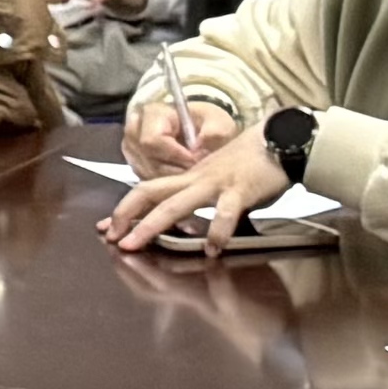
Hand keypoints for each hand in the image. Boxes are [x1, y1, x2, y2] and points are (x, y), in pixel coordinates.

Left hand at [106, 134, 293, 253]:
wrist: (281, 139)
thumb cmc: (250, 161)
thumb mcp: (216, 177)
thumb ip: (198, 194)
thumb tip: (182, 217)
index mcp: (189, 177)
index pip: (148, 191)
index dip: (125, 208)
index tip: (106, 226)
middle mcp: (196, 179)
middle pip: (152, 195)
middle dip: (127, 217)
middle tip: (112, 239)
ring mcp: (216, 184)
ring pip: (176, 204)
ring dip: (152, 224)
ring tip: (137, 244)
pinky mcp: (240, 190)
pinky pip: (226, 212)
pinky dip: (217, 231)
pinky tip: (212, 249)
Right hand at [124, 94, 236, 176]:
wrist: (199, 130)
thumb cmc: (207, 124)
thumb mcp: (219, 122)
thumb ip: (214, 131)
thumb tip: (199, 146)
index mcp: (152, 113)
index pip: (152, 140)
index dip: (175, 155)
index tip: (197, 160)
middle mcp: (135, 130)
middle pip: (149, 160)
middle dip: (176, 169)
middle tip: (197, 171)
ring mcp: (131, 148)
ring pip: (147, 173)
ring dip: (171, 178)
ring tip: (191, 173)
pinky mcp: (134, 164)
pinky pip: (146, 180)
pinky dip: (165, 183)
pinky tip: (181, 178)